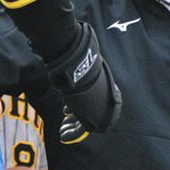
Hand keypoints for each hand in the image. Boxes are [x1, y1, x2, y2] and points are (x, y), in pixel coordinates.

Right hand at [45, 21, 121, 141]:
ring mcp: (102, 109)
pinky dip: (73, 133)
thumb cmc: (77, 55)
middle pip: (95, 114)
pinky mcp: (95, 118)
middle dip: (79, 118)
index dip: (85, 106)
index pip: (100, 100)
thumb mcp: (79, 57)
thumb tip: (65, 35)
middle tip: (66, 120)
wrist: (80, 66)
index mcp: (106, 83)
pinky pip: (83, 129)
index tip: (70, 108)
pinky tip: (63, 134)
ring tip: (63, 129)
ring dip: (74, 126)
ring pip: (88, 122)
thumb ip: (75, 54)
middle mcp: (107, 97)